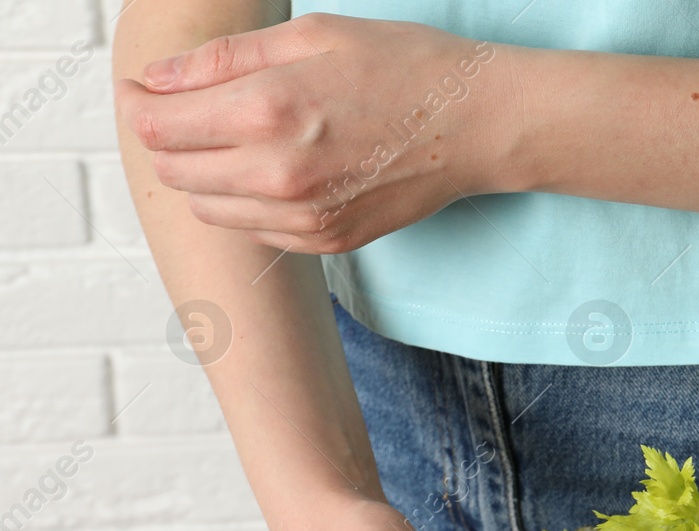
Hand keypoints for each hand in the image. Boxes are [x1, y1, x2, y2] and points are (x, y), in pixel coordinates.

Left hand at [113, 14, 510, 252]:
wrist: (476, 125)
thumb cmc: (403, 68)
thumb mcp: (311, 36)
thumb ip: (226, 60)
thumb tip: (161, 82)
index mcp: (267, 111)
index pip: (158, 125)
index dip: (137, 105)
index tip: (141, 90)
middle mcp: (278, 174)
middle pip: (175, 172)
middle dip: (164, 140)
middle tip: (181, 112)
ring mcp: (304, 216)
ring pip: (209, 208)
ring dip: (202, 175)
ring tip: (228, 141)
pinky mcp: (328, 240)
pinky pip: (255, 230)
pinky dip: (245, 203)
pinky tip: (271, 170)